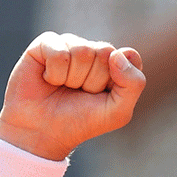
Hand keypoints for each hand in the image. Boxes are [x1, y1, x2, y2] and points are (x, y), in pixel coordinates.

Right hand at [0, 32, 145, 160]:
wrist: (42, 132)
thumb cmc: (81, 122)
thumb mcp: (118, 112)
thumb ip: (134, 84)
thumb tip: (117, 54)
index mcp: (115, 64)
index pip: (128, 57)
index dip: (116, 79)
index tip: (103, 95)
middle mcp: (93, 51)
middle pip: (105, 53)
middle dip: (93, 81)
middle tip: (80, 94)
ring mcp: (69, 45)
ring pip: (82, 52)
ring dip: (73, 78)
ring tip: (64, 88)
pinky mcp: (46, 44)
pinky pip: (59, 52)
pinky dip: (55, 73)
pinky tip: (48, 80)